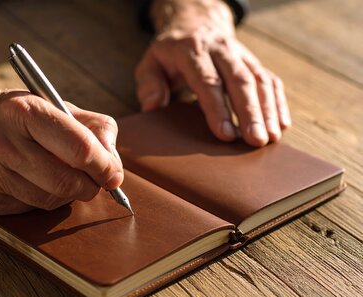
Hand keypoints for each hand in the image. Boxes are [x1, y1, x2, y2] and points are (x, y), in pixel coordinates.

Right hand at [0, 90, 122, 213]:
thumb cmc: (6, 116)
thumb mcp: (48, 105)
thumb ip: (90, 127)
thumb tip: (114, 164)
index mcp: (24, 110)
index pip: (79, 147)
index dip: (105, 167)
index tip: (113, 175)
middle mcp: (1, 141)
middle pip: (67, 182)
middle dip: (89, 186)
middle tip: (93, 182)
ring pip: (49, 200)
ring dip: (65, 194)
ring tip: (59, 177)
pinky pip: (27, 208)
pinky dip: (38, 199)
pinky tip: (28, 182)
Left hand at [135, 0, 290, 146]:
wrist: (195, 23)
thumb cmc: (170, 52)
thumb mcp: (150, 63)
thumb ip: (149, 84)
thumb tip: (153, 107)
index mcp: (191, 50)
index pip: (207, 80)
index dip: (217, 108)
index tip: (225, 134)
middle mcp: (220, 49)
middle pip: (239, 80)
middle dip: (250, 112)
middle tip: (256, 141)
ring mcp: (240, 54)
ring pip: (259, 80)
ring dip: (268, 110)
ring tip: (271, 138)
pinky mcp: (253, 61)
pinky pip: (270, 80)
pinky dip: (278, 102)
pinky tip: (281, 125)